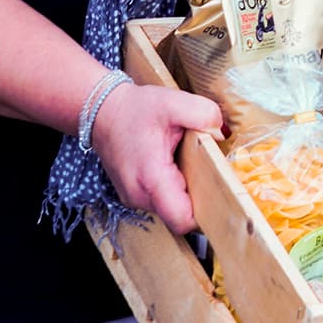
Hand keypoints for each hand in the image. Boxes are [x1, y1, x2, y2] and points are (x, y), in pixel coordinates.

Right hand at [92, 82, 216, 228]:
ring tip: (187, 162)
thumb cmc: (134, 109)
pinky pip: (160, 201)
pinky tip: (174, 164)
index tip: (219, 192)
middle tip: (206, 168)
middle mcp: (140, 196)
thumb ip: (204, 114)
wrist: (100, 111)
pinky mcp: (133, 195)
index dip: (207, 212)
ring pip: (171, 209)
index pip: (183, 220)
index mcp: (151, 179)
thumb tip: (222, 133)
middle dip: (199, 197)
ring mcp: (134, 198)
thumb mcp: (173, 102)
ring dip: (185, 191)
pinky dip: (172, 187)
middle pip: (181, 215)